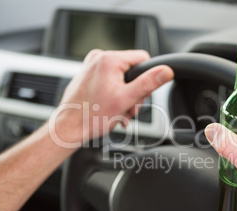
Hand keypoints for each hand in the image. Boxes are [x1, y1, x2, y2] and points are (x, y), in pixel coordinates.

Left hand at [50, 49, 173, 145]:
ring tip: (118, 112)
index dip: (147, 78)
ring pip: (122, 77)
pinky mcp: (88, 74)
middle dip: (134, 92)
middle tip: (127, 108)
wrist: (69, 127)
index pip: (143, 58)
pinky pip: (109, 80)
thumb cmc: (92, 116)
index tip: (138, 95)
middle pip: (132, 70)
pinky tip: (111, 108)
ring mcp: (91, 65)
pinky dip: (114, 94)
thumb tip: (166, 71)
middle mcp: (99, 58)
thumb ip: (148, 83)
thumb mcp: (126, 99)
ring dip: (125, 96)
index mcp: (109, 59)